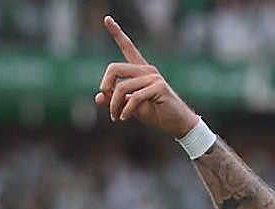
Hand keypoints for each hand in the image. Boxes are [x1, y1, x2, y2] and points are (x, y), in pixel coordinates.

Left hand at [96, 16, 198, 136]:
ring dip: (114, 105)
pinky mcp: (159, 87)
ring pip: (122, 87)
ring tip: (116, 117)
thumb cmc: (155, 113)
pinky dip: (126, 110)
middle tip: (106, 102)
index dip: (116, 33)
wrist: (176, 124)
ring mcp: (154, 77)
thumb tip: (98, 96)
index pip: (127, 47)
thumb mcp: (129, 106)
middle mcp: (146, 70)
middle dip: (105, 87)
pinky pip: (134, 98)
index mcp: (140, 70)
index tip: (107, 19)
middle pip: (114, 68)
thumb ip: (114, 100)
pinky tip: (124, 118)